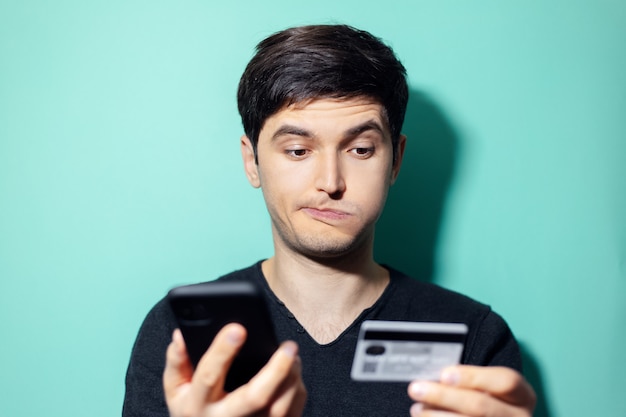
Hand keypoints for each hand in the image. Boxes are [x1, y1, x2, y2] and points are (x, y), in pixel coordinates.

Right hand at [163, 323, 306, 416]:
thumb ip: (177, 362)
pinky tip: (293, 374)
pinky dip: (296, 391)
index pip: (209, 376)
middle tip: (289, 346)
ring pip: (279, 406)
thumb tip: (181, 336)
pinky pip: (291, 413)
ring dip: (291, 377)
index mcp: (197, 405)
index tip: (238, 328)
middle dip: (276, 369)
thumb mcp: (176, 390)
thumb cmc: (193, 411)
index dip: (222, 351)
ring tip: (292, 355)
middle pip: (255, 397)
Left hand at [407, 365, 535, 416]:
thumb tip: (433, 376)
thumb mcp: (487, 389)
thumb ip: (467, 381)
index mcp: (523, 396)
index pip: (506, 381)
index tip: (444, 374)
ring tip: (417, 409)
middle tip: (416, 389)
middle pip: (480, 406)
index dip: (474, 376)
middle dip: (444, 396)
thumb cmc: (484, 401)